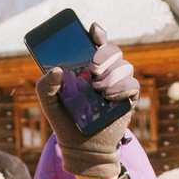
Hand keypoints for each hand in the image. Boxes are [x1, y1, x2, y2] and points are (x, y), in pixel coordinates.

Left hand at [35, 24, 137, 178]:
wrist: (81, 148)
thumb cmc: (65, 121)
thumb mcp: (49, 104)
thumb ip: (46, 86)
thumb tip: (56, 70)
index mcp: (87, 67)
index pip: (96, 43)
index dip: (97, 34)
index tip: (93, 31)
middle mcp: (105, 72)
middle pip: (114, 50)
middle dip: (105, 54)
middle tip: (92, 67)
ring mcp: (118, 85)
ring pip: (125, 66)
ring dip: (112, 73)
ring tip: (97, 88)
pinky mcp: (128, 100)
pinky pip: (133, 85)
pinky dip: (122, 88)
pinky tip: (108, 96)